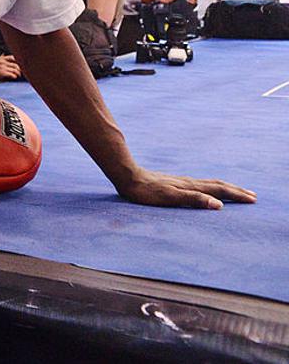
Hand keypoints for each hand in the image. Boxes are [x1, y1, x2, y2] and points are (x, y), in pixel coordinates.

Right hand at [0, 54, 21, 80]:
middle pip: (15, 65)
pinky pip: (11, 74)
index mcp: (1, 58)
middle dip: (20, 69)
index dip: (18, 61)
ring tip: (18, 75)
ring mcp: (2, 67)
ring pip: (14, 70)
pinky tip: (14, 77)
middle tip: (20, 71)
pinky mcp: (2, 72)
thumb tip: (3, 54)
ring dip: (18, 73)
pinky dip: (14, 76)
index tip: (21, 64)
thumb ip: (0, 58)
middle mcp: (2, 62)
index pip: (12, 57)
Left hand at [115, 167, 255, 209]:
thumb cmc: (147, 191)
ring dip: (226, 187)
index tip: (252, 200)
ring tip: (236, 190)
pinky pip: (200, 184)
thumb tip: (219, 204)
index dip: (236, 195)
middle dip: (236, 191)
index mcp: (191, 186)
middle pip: (218, 185)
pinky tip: (207, 189)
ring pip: (209, 183)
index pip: (219, 190)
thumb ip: (194, 200)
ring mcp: (182, 181)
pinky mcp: (175, 182)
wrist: (128, 176)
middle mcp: (189, 182)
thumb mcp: (170, 198)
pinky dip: (211, 187)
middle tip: (253, 196)